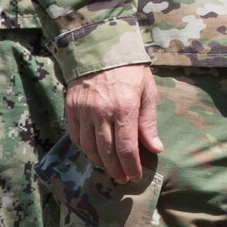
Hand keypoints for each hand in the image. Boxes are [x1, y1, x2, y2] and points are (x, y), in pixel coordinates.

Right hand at [65, 64, 163, 184]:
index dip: (130, 165)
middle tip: (123, 178)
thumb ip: (149, 122)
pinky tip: (94, 154)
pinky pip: (75, 137)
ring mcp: (83, 112)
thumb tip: (155, 148)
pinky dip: (85, 149)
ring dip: (100, 162)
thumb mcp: (148, 91)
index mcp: (124, 107)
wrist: (101, 48)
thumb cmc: (130, 69)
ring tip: (110, 169)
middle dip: (116, 169)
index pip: (126, 147)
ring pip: (89, 148)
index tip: (135, 176)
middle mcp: (101, 112)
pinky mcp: (71, 109)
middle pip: (106, 152)